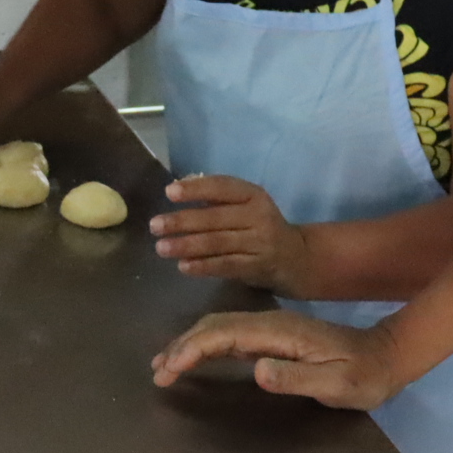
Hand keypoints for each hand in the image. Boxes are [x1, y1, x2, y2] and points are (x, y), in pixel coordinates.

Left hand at [150, 175, 314, 293]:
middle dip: (182, 221)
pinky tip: (183, 266)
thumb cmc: (260, 228)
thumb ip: (218, 198)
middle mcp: (259, 216)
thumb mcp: (247, 206)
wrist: (297, 258)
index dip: (196, 189)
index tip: (169, 192)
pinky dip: (203, 266)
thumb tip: (180, 185)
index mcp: (253, 195)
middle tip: (155, 225)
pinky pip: (226, 265)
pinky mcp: (258, 266)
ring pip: (218, 243)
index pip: (222, 187)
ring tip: (161, 247)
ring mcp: (260, 243)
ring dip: (187, 245)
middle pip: (215, 217)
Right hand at [150, 310, 402, 409]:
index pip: (224, 335)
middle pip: (214, 327)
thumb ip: (296, 378)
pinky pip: (231, 338)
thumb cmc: (363, 376)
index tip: (169, 369)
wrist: (386, 357)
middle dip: (182, 346)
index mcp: (280, 332)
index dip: (193, 350)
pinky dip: (206, 346)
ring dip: (189, 344)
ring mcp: (271, 329)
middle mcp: (270, 324)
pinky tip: (195, 358)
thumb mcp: (337, 385)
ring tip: (164, 365)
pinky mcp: (273, 339)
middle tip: (157, 372)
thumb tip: (256, 370)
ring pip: (219, 329)